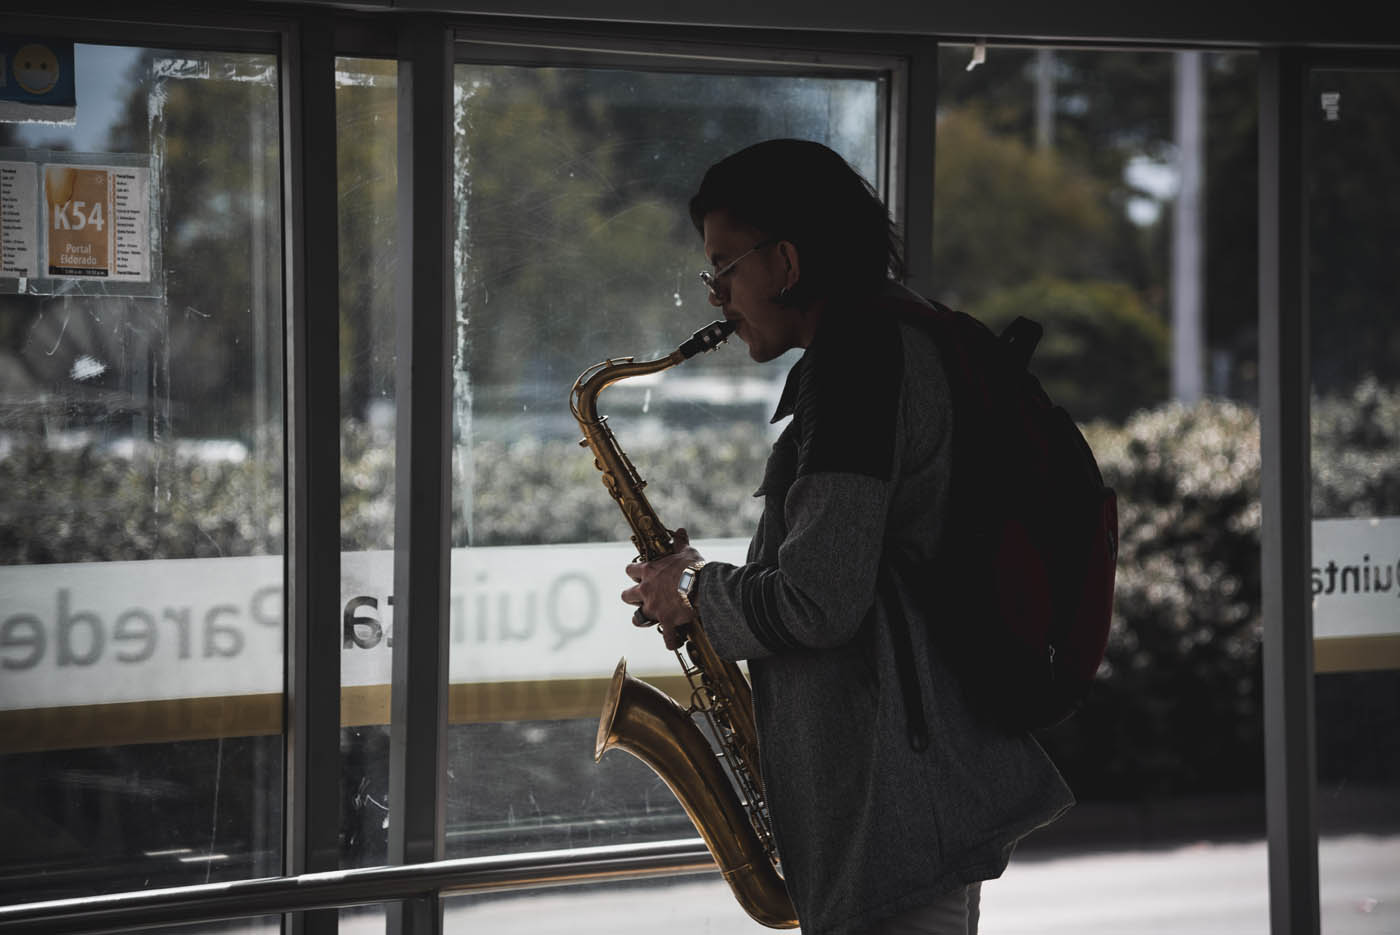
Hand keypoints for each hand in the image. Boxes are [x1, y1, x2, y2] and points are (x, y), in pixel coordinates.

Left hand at [621, 527, 703, 650]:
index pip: (630, 570)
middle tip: (641, 598)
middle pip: (626, 597)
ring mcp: (654, 608)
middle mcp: (647, 591)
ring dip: (644, 619)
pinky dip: (670, 640)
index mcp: (649, 572)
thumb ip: (680, 543)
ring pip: (638, 619)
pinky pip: (666, 637)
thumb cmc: (692, 567)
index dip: (633, 573)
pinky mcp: (666, 622)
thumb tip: (680, 531)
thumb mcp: (686, 552)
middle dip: (631, 598)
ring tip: (652, 620)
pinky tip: (673, 642)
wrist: (701, 586)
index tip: (637, 574)